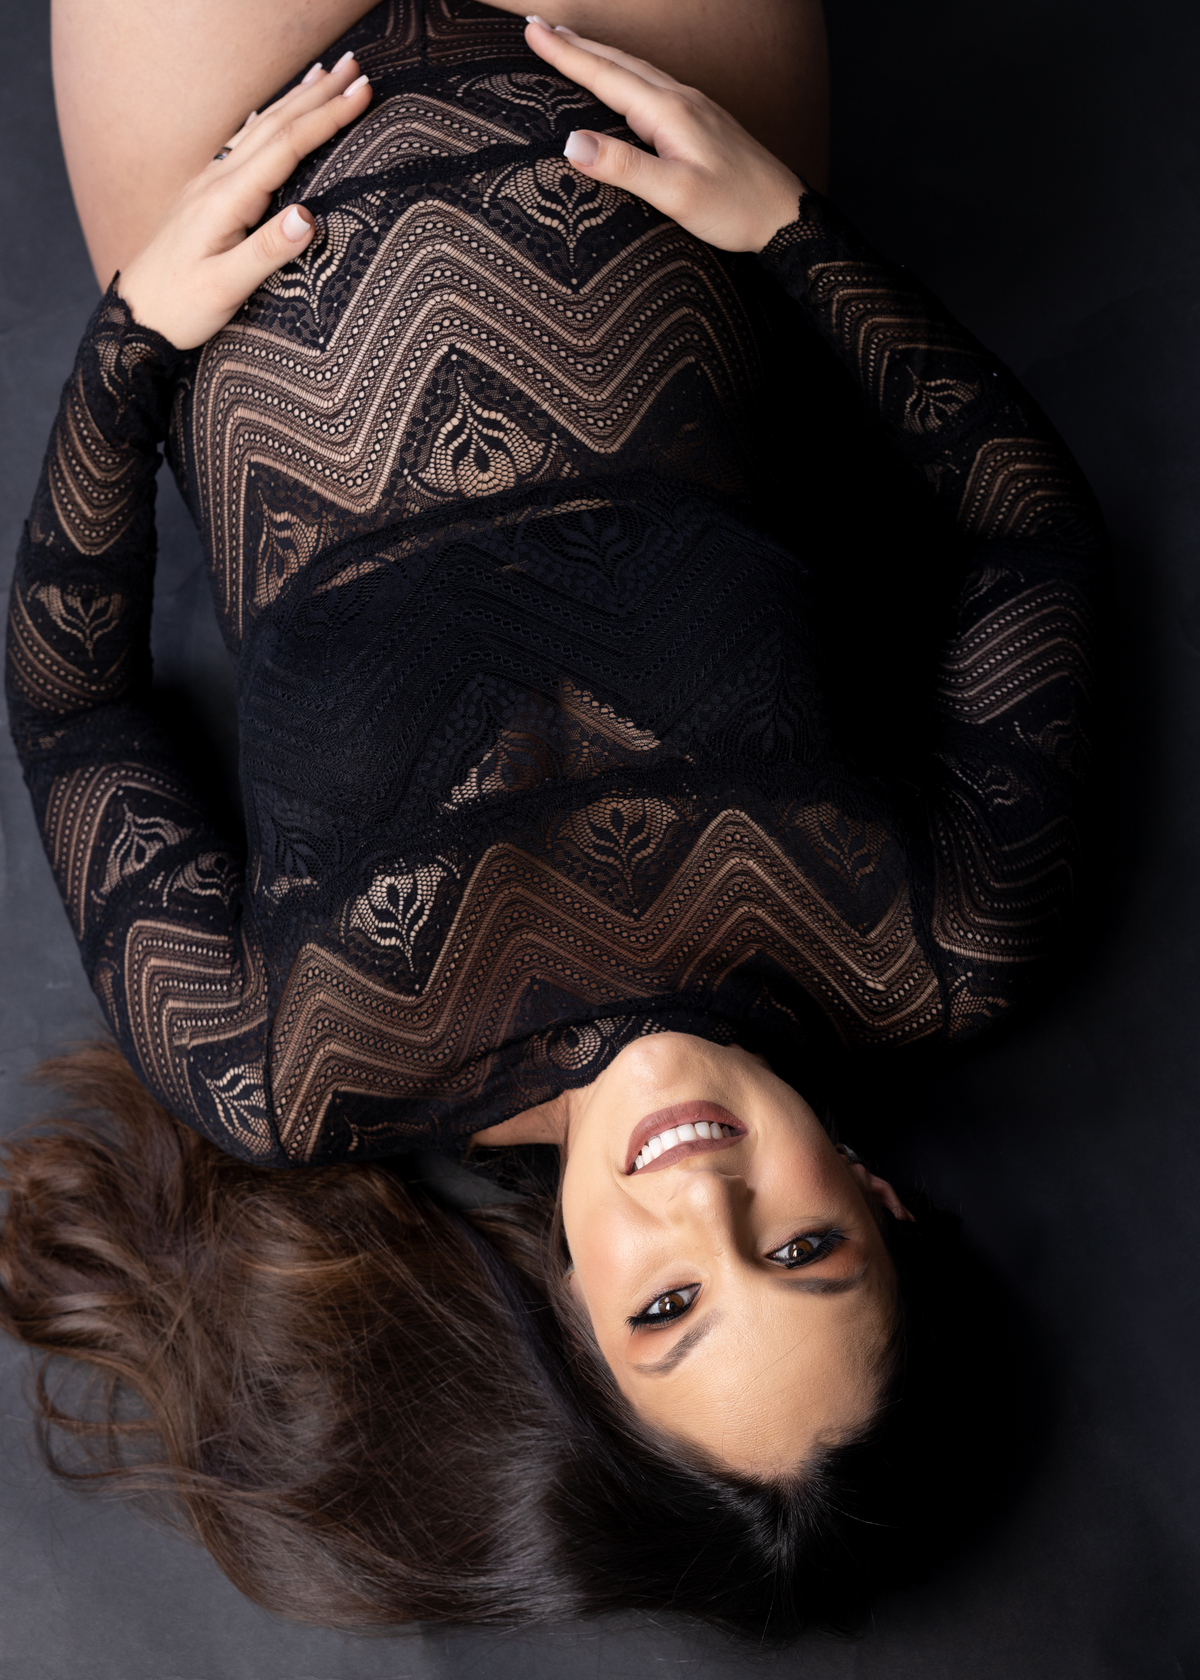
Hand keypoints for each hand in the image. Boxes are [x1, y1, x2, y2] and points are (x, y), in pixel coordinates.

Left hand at [116, 56, 371, 348]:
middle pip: (276, 125)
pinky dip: (266, 120)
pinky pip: (242, 144)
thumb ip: (267, 252)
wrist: (135, 314)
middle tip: (354, 67)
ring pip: (259, 128)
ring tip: (323, 73)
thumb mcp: (225, 287)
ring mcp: (209, 183)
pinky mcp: (205, 195)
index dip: (326, 118)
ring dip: (295, 99)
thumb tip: (309, 217)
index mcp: (228, 199)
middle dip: (318, 95)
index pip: (287, 146)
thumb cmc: (181, 306)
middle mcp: (217, 180)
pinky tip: (270, 110)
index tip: (360, 94)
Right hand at [523, 17, 802, 252]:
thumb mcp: (675, 194)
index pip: (605, 75)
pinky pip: (653, 85)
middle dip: (576, 45)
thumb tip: (570, 142)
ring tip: (572, 46)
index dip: (566, 55)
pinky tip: (623, 82)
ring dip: (600, 56)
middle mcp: (680, 99)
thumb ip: (623, 167)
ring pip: (636, 70)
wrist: (785, 215)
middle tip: (538, 28)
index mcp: (668, 111)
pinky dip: (625, 74)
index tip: (532, 32)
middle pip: (619, 63)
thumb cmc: (734, 209)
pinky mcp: (702, 122)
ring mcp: (694, 107)